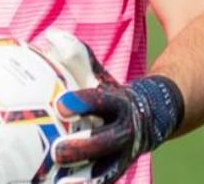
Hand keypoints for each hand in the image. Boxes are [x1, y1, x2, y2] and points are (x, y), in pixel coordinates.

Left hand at [42, 30, 183, 183]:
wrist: (151, 115)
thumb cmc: (112, 91)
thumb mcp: (99, 72)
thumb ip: (77, 55)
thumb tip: (52, 36)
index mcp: (120, 103)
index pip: (101, 102)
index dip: (83, 103)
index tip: (61, 103)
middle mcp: (125, 131)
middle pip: (106, 141)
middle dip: (83, 147)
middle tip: (58, 150)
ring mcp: (123, 154)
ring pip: (105, 169)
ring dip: (84, 179)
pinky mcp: (115, 169)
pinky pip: (100, 181)